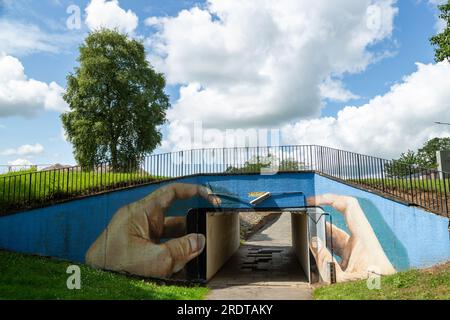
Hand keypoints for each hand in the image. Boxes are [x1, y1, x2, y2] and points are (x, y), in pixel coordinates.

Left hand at [85, 183, 220, 277]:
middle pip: (173, 219)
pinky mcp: (137, 248)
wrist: (94, 285)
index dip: (192, 191)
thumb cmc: (116, 268)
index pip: (171, 192)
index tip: (209, 195)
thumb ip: (182, 249)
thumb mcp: (156, 260)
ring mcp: (138, 235)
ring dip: (181, 246)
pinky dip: (171, 255)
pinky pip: (160, 247)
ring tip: (196, 256)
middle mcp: (139, 220)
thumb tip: (200, 241)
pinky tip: (182, 267)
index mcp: (140, 212)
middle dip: (189, 229)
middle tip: (207, 236)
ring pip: (168, 236)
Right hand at [307, 194, 395, 281]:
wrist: (387, 299)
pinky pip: (338, 243)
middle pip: (340, 217)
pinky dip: (327, 243)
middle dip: (323, 215)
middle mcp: (362, 238)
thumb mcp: (341, 279)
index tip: (314, 199)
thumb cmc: (373, 289)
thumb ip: (324, 260)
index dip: (330, 197)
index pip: (348, 205)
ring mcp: (359, 247)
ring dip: (323, 231)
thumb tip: (314, 243)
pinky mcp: (356, 256)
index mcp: (364, 237)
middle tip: (308, 212)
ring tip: (309, 231)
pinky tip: (317, 246)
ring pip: (338, 231)